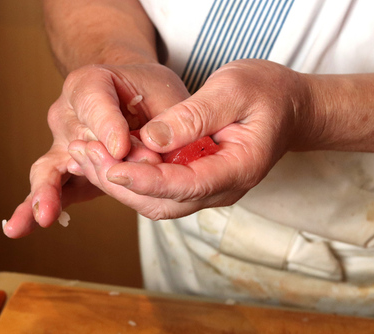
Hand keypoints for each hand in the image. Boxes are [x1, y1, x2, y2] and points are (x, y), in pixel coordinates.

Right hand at [3, 63, 189, 237]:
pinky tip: (18, 229)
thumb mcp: (164, 93)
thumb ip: (163, 121)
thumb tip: (153, 153)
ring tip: (44, 214)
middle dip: (102, 164)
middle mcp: (66, 114)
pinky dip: (31, 211)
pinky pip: (48, 191)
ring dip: (46, 193)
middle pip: (78, 141)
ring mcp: (61, 145)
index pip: (93, 102)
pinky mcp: (63, 172)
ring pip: (49, 169)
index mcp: (89, 83)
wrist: (130, 95)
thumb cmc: (148, 91)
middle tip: (122, 177)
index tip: (118, 149)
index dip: (106, 125)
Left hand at [68, 59, 313, 219]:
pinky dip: (128, 178)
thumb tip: (152, 139)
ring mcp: (207, 191)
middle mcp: (220, 190)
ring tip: (83, 155)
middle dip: (118, 183)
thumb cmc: (268, 93)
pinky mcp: (194, 184)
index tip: (110, 167)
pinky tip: (103, 158)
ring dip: (116, 182)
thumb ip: (194, 116)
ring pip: (154, 202)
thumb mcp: (234, 89)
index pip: (184, 186)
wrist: (290, 108)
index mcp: (237, 169)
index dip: (144, 180)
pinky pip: (157, 191)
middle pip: (161, 203)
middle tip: (82, 153)